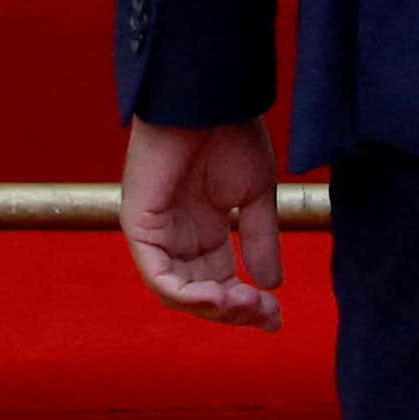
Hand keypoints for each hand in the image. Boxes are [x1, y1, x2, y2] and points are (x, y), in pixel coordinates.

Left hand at [121, 117, 284, 332]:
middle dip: (234, 310)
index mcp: (205, 231)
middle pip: (201, 293)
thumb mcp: (255, 195)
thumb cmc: (232, 136)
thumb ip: (259, 240)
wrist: (211, 102)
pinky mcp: (141, 227)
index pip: (221, 281)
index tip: (277, 317)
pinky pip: (157, 275)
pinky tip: (217, 294)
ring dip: (212, 306)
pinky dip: (185, 292)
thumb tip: (273, 284)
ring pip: (178, 292)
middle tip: (267, 315)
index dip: (248, 303)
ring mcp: (157, 235)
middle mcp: (178, 239)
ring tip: (246, 304)